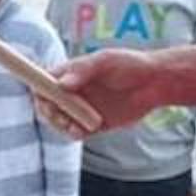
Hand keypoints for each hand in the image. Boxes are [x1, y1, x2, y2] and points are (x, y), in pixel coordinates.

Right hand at [37, 49, 162, 138]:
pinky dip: (74, 134)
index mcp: (70, 73)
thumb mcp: (105, 61)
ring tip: (74, 126)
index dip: (40, 91)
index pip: (44, 82)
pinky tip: (81, 131)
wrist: (155, 84)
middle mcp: (72, 91)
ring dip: (61, 125)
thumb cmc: (130, 65)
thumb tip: (60, 84)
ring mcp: (82, 108)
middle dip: (50, 113)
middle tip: (61, 117)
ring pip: (59, 121)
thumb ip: (82, 71)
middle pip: (47, 105)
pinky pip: (75, 132)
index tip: (46, 99)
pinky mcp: (93, 124)